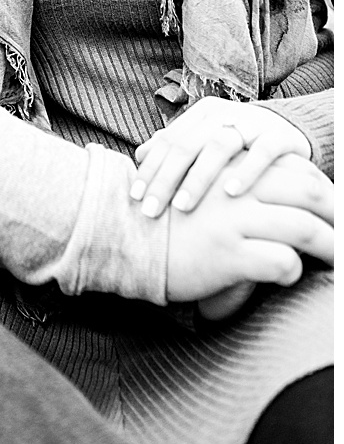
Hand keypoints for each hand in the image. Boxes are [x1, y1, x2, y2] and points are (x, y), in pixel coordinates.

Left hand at [133, 96, 312, 216]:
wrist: (292, 130)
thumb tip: (139, 156)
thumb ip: (177, 146)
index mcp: (200, 114)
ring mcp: (252, 123)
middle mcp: (222, 114)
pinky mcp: (280, 136)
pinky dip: (246, 171)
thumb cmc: (241, 143)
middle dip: (165, 178)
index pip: (167, 141)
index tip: (135, 197)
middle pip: (186, 144)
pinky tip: (231, 193)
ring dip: (198, 177)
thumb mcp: (208, 141)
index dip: (149, 168)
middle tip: (151, 208)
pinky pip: (263, 152)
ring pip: (218, 146)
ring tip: (183, 205)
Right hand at [164, 151, 332, 305]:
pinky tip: (287, 276)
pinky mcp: (229, 254)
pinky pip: (282, 262)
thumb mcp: (196, 184)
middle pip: (310, 192)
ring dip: (332, 247)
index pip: (296, 170)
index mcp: (231, 168)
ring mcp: (233, 221)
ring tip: (338, 261)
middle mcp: (236, 189)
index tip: (332, 207)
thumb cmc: (162, 216)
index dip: (323, 187)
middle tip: (343, 230)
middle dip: (338, 213)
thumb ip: (228, 180)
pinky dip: (293, 271)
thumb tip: (266, 187)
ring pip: (306, 229)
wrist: (121, 236)